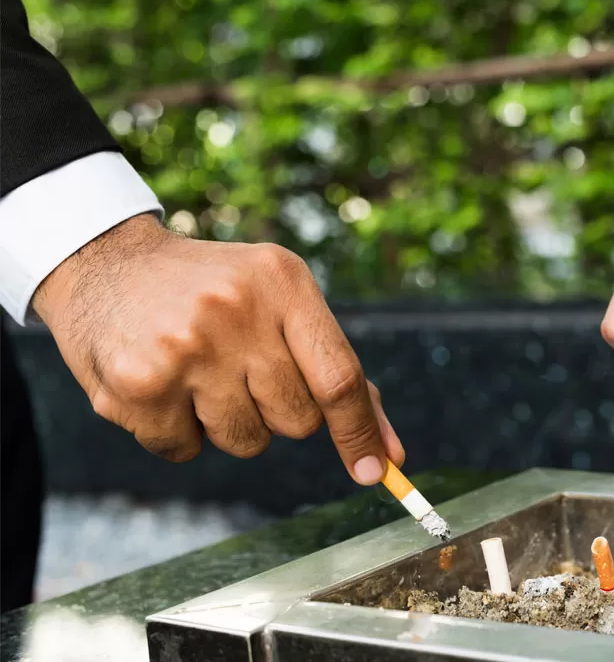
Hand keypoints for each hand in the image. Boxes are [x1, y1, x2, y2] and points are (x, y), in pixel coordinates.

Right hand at [32, 214, 403, 483]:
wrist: (106, 262)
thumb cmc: (213, 290)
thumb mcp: (279, 299)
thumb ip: (334, 367)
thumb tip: (387, 453)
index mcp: (283, 283)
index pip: (339, 377)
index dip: (360, 432)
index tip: (377, 472)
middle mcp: (236, 312)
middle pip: (296, 420)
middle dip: (278, 410)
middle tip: (242, 369)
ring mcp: (185, 348)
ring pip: (245, 441)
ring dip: (228, 421)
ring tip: (198, 368)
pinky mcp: (138, 384)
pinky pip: (186, 451)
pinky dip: (178, 431)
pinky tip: (161, 382)